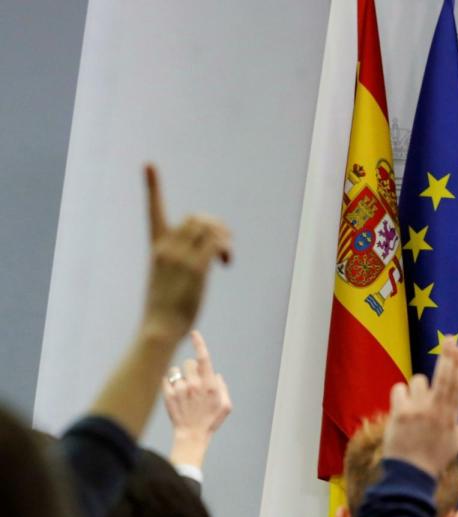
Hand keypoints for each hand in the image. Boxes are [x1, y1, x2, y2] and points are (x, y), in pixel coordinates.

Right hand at [141, 165, 231, 342]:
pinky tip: (225, 264)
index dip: (153, 187)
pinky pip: (217, 243)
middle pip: (197, 217)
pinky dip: (226, 248)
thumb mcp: (166, 279)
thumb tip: (207, 256)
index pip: (153, 211)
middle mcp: (167, 247)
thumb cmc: (163, 311)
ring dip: (224, 237)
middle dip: (216, 225)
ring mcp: (180, 257)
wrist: (158, 329)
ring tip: (224, 258)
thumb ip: (180, 261)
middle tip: (222, 247)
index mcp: (156, 248)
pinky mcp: (196, 268)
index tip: (148, 164)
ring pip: (209, 227)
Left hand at [164, 330, 232, 467]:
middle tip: (193, 381)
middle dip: (191, 369)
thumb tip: (216, 375)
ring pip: (176, 371)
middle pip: (188, 363)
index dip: (199, 344)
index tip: (194, 334)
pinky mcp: (168, 395)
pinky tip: (175, 395)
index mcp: (209, 385)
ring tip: (183, 392)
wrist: (192, 436)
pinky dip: (169, 385)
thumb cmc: (210, 422)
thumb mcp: (226, 406)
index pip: (204, 358)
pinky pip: (166, 380)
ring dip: (180, 378)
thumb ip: (223, 388)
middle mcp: (194, 384)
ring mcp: (179, 389)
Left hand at [382, 338, 457, 477]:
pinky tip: (402, 407)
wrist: (409, 474)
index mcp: (451, 416)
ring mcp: (417, 410)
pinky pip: (399, 389)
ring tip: (417, 404)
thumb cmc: (435, 457)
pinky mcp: (399, 413)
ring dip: (418, 387)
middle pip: (443, 376)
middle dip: (448, 356)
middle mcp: (436, 410)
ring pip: (418, 381)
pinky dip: (400, 394)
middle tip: (450, 340)